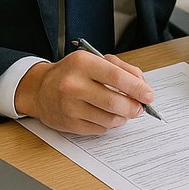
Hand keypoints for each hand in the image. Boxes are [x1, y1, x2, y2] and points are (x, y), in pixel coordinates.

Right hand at [15, 50, 153, 134]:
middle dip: (133, 107)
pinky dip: (109, 124)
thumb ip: (122, 69)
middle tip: (140, 108)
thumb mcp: (95, 60)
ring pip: (108, 119)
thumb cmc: (73, 73)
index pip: (117, 77)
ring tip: (124, 111)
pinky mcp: (68, 123)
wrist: (40, 89)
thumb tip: (142, 86)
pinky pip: (99, 129)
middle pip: (113, 102)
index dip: (137, 88)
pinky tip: (106, 116)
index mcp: (83, 64)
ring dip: (123, 117)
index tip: (148, 95)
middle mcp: (73, 85)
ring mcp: (69, 106)